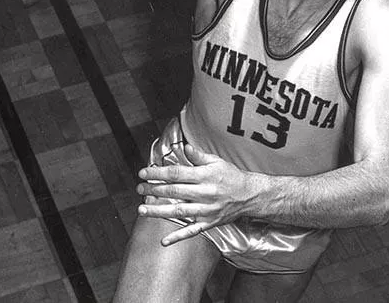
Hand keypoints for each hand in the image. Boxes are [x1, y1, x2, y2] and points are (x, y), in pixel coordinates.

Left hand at [136, 144, 255, 245]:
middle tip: (139, 188)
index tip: (143, 173)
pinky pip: (191, 231)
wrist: (250, 196)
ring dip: (159, 211)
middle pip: (175, 192)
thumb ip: (199, 155)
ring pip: (179, 211)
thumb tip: (185, 147)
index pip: (176, 173)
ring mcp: (207, 210)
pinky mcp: (209, 223)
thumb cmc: (231, 176)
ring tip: (142, 209)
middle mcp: (205, 193)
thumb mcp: (217, 161)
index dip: (158, 173)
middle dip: (154, 190)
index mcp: (205, 176)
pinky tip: (164, 241)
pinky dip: (177, 237)